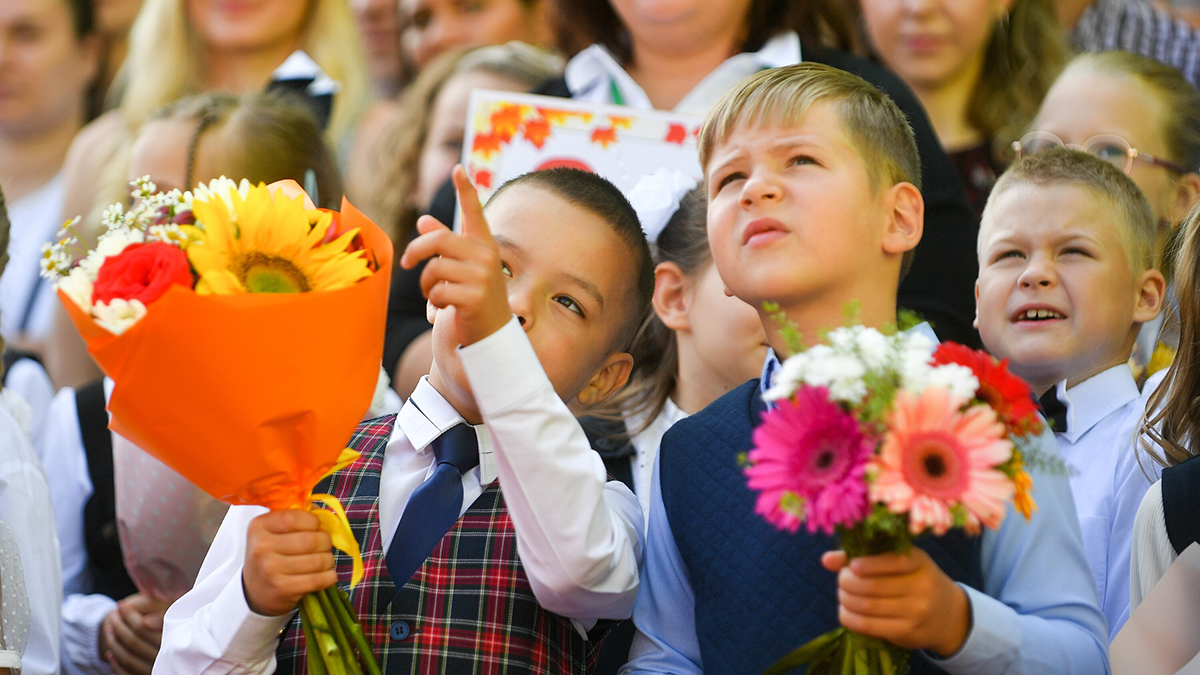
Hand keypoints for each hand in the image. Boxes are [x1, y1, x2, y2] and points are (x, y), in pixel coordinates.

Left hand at [98, 593, 168, 674]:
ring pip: (128, 658)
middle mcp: (166, 656)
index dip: (129, 615)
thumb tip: (145, 622)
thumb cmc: (176, 619)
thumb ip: (160, 613)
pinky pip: (127, 673)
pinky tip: (110, 653)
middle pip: (133, 642)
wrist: (185, 643)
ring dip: (114, 643)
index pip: (142, 627)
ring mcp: (157, 669)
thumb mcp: (173, 610)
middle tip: (113, 615)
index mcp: (173, 638)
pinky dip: (116, 664)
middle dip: (119, 626)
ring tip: (109, 629)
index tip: (121, 605)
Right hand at [242, 509, 336, 616]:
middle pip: (311, 539)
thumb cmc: (271, 555)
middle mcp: (261, 547)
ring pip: (318, 560)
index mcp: (259, 526)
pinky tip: (327, 575)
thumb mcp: (273, 532)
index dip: (313, 522)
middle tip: (324, 546)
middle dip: (325, 542)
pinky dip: (329, 576)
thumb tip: (324, 513)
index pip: (295, 517)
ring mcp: (270, 569)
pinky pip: (318, 580)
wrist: (255, 591)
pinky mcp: (281, 589)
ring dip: (328, 560)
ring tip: (324, 561)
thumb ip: (296, 517)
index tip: (315, 528)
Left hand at [399, 165, 511, 346]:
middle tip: (407, 264)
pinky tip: (442, 310)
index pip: (475, 212)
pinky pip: (438, 292)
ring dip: (426, 285)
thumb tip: (423, 221)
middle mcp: (487, 256)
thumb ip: (445, 246)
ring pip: (435, 269)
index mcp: (484, 245)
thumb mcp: (462, 270)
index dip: (466, 189)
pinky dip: (433, 303)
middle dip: (416, 252)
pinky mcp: (475, 297)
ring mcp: (483, 277)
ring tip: (434, 296)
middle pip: (438, 241)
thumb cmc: (475, 299)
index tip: (458, 168)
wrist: (492, 337)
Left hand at [822, 548, 970, 657]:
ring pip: (868, 606)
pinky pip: (870, 626)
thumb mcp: (900, 563)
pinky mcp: (907, 632)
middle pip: (873, 586)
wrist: (948, 614)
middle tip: (842, 581)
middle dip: (847, 583)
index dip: (868, 564)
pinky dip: (850, 618)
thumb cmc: (915, 581)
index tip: (852, 566)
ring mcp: (916, 611)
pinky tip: (845, 612)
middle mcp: (921, 586)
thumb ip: (864, 557)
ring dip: (846, 600)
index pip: (892, 561)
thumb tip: (827, 559)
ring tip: (842, 596)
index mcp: (919, 562)